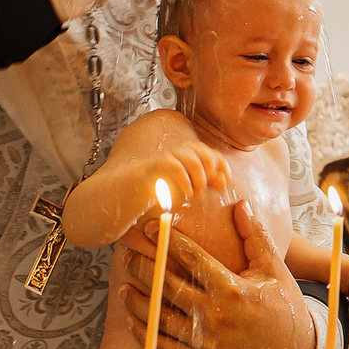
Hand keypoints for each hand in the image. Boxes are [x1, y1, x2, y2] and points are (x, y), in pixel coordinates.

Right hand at [107, 138, 228, 202]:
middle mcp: (177, 153)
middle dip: (210, 173)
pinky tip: (186, 193)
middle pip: (205, 153)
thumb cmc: (154, 194)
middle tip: (203, 191)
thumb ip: (204, 184)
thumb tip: (224, 180)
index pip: (212, 154)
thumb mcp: (184, 190)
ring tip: (194, 195)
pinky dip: (185, 181)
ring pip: (192, 158)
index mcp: (186, 156)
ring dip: (199, 179)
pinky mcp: (154, 166)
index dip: (222, 167)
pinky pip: (175, 166)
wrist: (124, 196)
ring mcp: (165, 158)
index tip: (224, 183)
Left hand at [120, 199, 313, 348]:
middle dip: (146, 268)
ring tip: (124, 285)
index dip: (170, 241)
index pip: (193, 259)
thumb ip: (255, 237)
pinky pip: (165, 347)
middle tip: (130, 254)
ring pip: (160, 318)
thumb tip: (241, 205)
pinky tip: (135, 318)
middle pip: (169, 287)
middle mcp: (215, 315)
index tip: (155, 227)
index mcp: (232, 290)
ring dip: (139, 300)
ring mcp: (207, 340)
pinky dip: (146, 333)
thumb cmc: (284, 307)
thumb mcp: (274, 269)